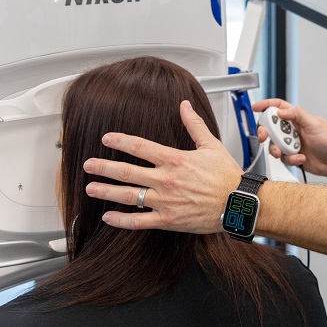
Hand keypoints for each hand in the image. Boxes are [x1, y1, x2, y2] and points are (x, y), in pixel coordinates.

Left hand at [83, 101, 240, 231]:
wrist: (238, 203)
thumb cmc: (227, 176)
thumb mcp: (211, 145)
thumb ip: (194, 124)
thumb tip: (184, 105)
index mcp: (175, 160)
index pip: (140, 147)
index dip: (120, 141)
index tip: (106, 139)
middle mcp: (166, 180)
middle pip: (127, 171)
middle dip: (104, 167)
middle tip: (87, 164)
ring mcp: (166, 201)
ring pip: (129, 196)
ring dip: (107, 191)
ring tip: (90, 188)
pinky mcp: (168, 219)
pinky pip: (139, 222)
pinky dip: (121, 220)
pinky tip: (108, 217)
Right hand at [252, 98, 326, 177]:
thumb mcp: (314, 123)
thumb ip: (297, 115)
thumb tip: (281, 111)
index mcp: (297, 118)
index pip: (278, 107)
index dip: (266, 106)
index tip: (256, 108)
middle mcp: (292, 130)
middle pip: (271, 128)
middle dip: (265, 132)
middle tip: (265, 136)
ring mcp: (291, 143)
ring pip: (274, 145)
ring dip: (278, 149)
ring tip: (287, 151)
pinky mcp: (292, 156)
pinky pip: (283, 158)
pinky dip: (291, 159)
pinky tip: (301, 158)